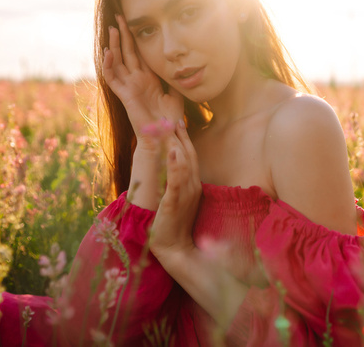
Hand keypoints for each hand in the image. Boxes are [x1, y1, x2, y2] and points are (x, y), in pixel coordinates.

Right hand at [102, 14, 183, 149]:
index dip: (134, 39)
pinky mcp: (124, 95)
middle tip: (118, 17)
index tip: (132, 23)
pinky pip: (112, 78)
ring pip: (117, 62)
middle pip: (126, 53)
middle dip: (123, 36)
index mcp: (148, 79)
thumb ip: (173, 81)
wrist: (164, 137)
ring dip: (113, 46)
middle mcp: (136, 81)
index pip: (138, 54)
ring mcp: (129, 87)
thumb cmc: (170, 120)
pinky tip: (108, 52)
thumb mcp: (176, 95)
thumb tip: (180, 67)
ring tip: (112, 29)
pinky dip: (109, 65)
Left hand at [149, 121, 201, 260]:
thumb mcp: (177, 200)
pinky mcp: (175, 202)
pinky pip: (176, 180)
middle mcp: (192, 186)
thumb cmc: (173, 226)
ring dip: (177, 143)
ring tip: (171, 125)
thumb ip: (176, 184)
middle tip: (173, 114)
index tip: (178, 120)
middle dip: (180, 135)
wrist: (175, 250)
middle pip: (188, 155)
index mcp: (193, 185)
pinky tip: (172, 150)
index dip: (185, 138)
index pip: (190, 156)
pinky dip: (175, 164)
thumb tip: (170, 170)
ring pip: (184, 163)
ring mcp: (185, 194)